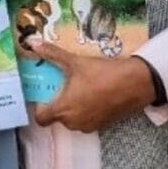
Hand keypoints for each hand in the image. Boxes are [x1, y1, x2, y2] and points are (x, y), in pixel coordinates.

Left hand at [30, 41, 155, 132]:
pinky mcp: (102, 125)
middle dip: (58, 102)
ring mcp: (89, 125)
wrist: (135, 84)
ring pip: (72, 119)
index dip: (39, 107)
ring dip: (73, 107)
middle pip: (57, 117)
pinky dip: (86, 109)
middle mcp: (73, 122)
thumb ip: (52, 54)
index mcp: (63, 109)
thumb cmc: (101, 74)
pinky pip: (87, 119)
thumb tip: (32, 43)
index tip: (44, 93)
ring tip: (79, 87)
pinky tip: (93, 92)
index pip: (41, 118)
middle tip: (62, 85)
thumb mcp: (74, 62)